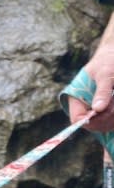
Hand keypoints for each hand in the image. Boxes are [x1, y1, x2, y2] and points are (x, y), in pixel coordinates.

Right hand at [82, 18, 113, 132]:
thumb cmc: (108, 62)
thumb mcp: (105, 74)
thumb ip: (102, 91)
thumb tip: (98, 109)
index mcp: (76, 99)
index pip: (77, 119)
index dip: (89, 120)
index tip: (103, 111)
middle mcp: (85, 107)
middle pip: (92, 125)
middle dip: (105, 117)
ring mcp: (96, 110)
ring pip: (104, 125)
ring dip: (113, 116)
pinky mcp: (106, 111)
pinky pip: (111, 121)